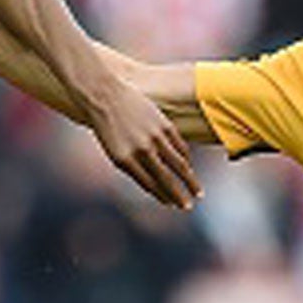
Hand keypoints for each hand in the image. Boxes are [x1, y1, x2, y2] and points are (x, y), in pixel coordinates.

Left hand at [85, 76, 200, 209]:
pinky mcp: (164, 124)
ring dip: (190, 180)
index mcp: (125, 160)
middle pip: (166, 179)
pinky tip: (188, 166)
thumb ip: (134, 168)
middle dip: (180, 196)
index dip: (163, 197)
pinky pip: (179, 146)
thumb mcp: (114, 151)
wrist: (105, 95)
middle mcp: (142, 150)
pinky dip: (185, 158)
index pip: (149, 185)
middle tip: (189, 208)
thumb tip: (155, 186)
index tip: (173, 207)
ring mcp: (155, 136)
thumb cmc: (107, 127)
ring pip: (178, 164)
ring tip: (198, 192)